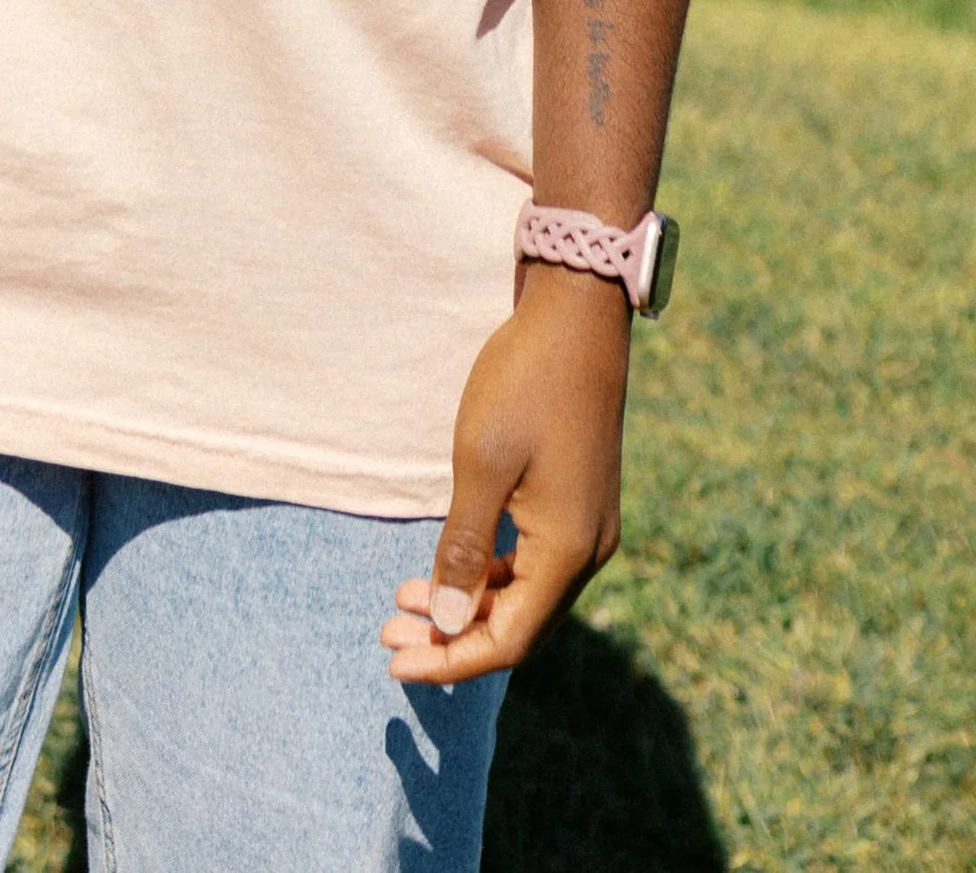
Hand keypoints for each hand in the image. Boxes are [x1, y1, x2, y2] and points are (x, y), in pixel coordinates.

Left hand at [382, 265, 630, 684]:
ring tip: (404, 601)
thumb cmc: (525, 383)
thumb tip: (445, 621)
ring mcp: (587, 523)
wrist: (578, 313)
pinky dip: (491, 573)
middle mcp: (587, 549)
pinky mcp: (579, 499)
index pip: (508, 639)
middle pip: (518, 625)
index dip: (450, 659)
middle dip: (452, 636)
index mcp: (567, 550)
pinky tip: (449, 562)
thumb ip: (464, 547)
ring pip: (526, 594)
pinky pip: (535, 561)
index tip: (393, 662)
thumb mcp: (481, 464)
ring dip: (467, 603)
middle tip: (387, 633)